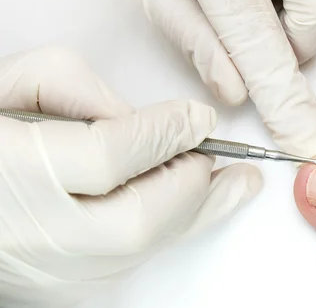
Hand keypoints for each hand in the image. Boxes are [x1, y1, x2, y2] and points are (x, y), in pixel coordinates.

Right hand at [0, 46, 261, 306]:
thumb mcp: (9, 84)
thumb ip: (76, 87)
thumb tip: (140, 116)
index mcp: (11, 170)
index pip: (110, 156)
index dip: (164, 134)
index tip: (198, 117)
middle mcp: (33, 230)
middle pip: (140, 217)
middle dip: (193, 183)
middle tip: (231, 160)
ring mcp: (49, 268)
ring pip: (144, 246)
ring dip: (199, 211)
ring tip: (238, 188)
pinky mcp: (63, 286)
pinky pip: (132, 259)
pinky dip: (171, 229)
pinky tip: (195, 207)